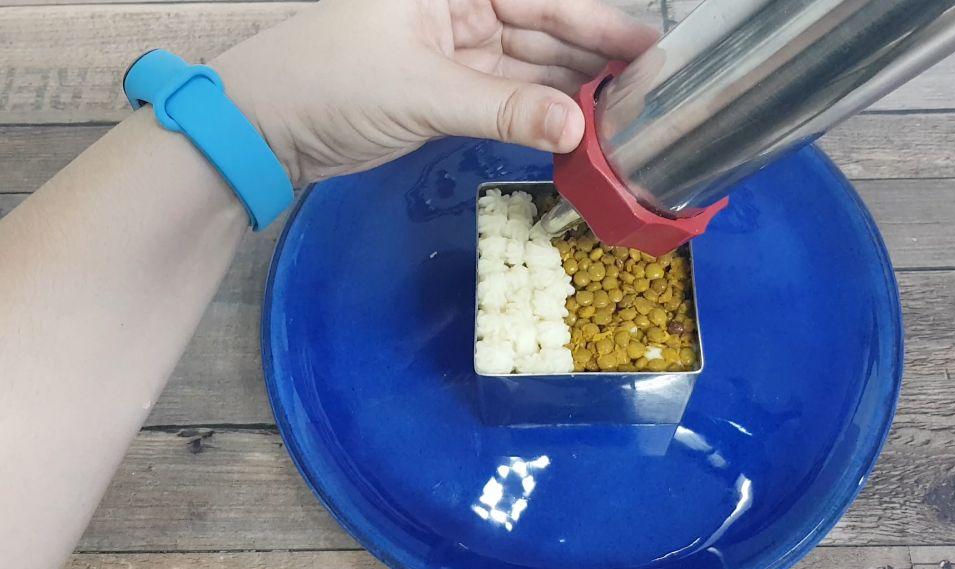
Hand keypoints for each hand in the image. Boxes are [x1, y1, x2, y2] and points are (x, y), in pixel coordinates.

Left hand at [212, 0, 658, 185]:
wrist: (267, 129)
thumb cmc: (332, 81)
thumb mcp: (423, 90)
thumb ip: (504, 110)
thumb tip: (578, 129)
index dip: (597, 21)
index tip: (648, 47)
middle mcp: (459, 6)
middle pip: (542, 29)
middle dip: (592, 60)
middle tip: (649, 93)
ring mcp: (454, 50)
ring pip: (528, 69)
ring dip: (570, 94)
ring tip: (623, 120)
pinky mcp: (447, 92)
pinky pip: (506, 100)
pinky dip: (537, 118)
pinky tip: (576, 132)